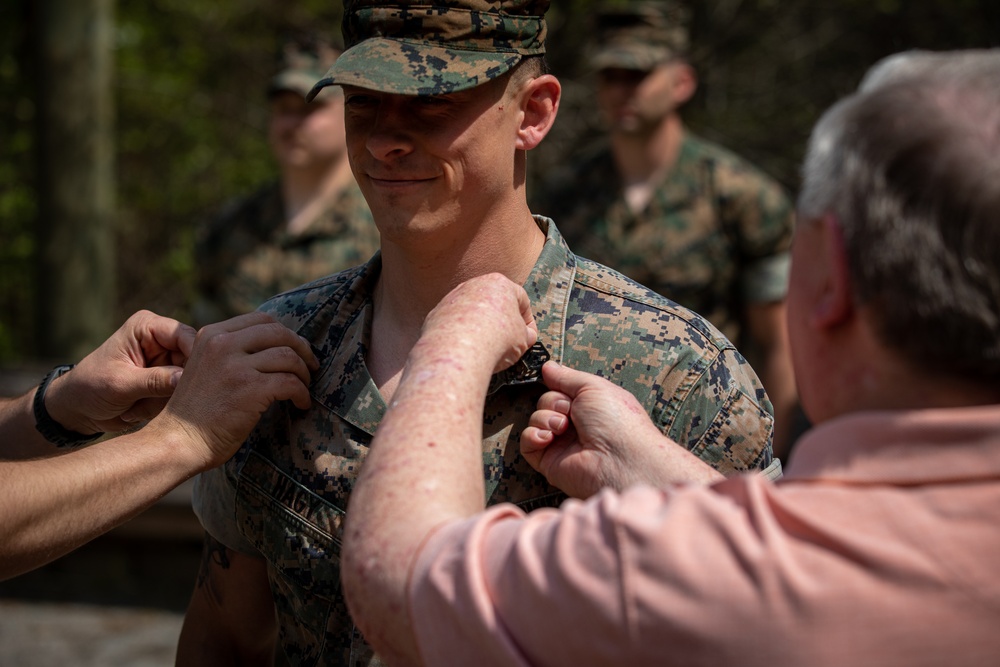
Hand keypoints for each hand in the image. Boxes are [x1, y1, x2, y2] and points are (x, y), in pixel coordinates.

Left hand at [45, 310, 197, 434]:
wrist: (76, 409)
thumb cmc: (89, 388)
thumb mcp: (120, 384)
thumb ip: (155, 381)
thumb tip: (186, 379)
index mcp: (148, 327)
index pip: (185, 335)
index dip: (195, 356)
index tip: (193, 382)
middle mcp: (161, 341)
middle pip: (192, 360)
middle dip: (175, 386)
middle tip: (149, 402)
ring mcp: (166, 362)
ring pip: (187, 381)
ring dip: (164, 401)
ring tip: (134, 408)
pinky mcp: (167, 381)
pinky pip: (180, 395)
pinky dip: (161, 407)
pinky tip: (136, 410)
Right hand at [152, 312, 318, 469]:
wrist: (179, 441)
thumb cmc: (197, 411)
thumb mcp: (206, 366)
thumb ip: (231, 351)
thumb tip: (273, 346)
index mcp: (212, 334)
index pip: (260, 319)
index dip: (285, 334)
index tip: (295, 349)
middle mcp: (222, 344)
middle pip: (279, 332)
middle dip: (301, 349)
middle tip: (310, 367)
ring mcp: (236, 365)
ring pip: (288, 356)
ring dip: (303, 373)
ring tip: (304, 388)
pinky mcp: (250, 389)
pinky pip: (290, 383)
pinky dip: (302, 394)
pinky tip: (301, 404)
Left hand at [415, 273, 536, 376]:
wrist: (458, 351)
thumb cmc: (497, 341)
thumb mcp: (523, 339)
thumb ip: (525, 333)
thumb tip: (525, 335)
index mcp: (500, 284)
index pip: (521, 300)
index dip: (528, 321)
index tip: (527, 337)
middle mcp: (473, 285)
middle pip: (494, 302)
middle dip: (502, 321)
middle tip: (507, 342)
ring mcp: (452, 298)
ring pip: (471, 311)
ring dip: (480, 327)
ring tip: (485, 348)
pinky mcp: (436, 313)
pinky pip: (453, 323)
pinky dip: (460, 334)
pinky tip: (465, 349)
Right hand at [520, 362, 673, 497]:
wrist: (618, 460)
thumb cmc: (615, 421)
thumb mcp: (592, 387)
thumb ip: (566, 377)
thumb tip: (547, 366)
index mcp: (589, 406)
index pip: (561, 389)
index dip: (558, 385)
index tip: (559, 384)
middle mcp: (575, 424)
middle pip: (546, 401)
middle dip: (554, 402)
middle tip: (569, 412)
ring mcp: (561, 443)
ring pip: (536, 419)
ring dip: (545, 418)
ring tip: (562, 427)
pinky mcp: (549, 461)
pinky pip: (527, 443)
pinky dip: (533, 435)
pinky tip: (547, 437)